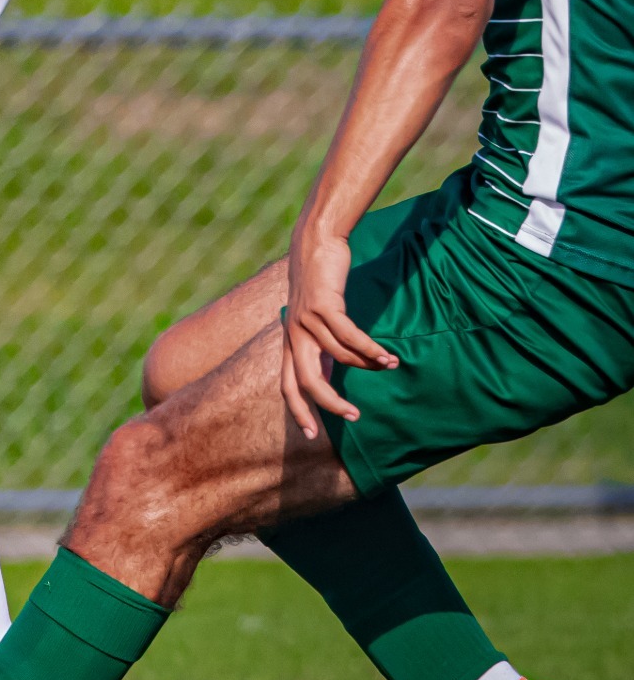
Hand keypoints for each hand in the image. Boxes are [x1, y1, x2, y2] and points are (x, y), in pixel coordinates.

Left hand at [281, 223, 397, 438]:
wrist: (314, 245)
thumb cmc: (317, 286)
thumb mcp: (314, 321)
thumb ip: (318, 348)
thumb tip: (329, 376)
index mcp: (291, 342)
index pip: (288, 385)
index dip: (298, 410)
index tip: (312, 435)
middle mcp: (294, 334)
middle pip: (306, 381)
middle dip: (328, 403)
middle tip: (354, 417)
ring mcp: (306, 320)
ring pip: (339, 357)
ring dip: (367, 366)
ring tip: (391, 366)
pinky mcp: (323, 306)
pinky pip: (349, 336)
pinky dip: (370, 349)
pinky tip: (388, 357)